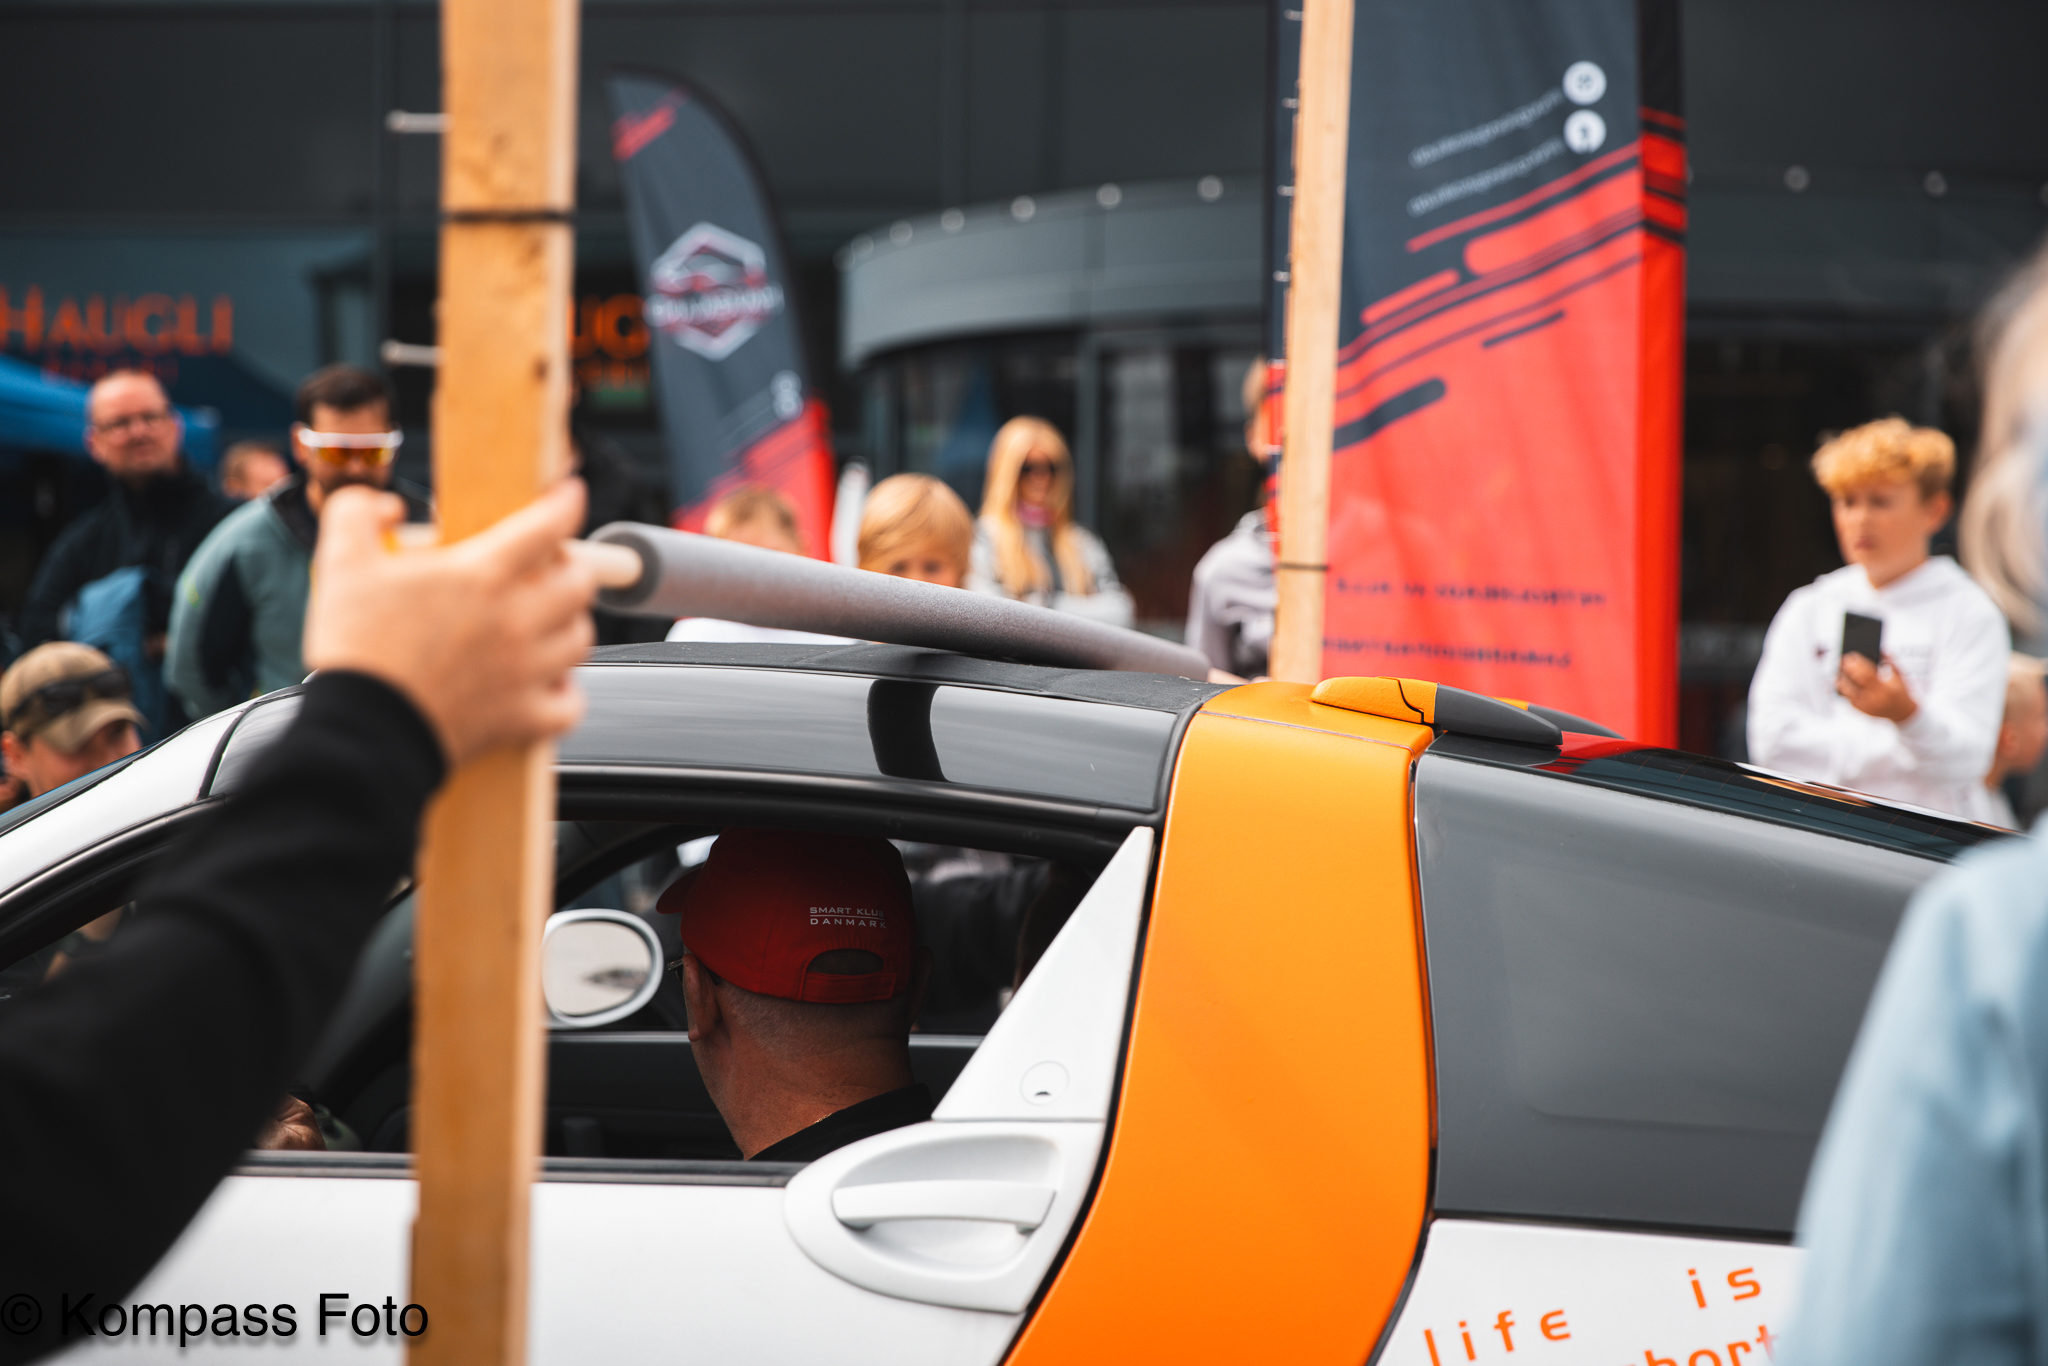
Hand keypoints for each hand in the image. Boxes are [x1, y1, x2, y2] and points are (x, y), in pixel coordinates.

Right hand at [302, 482, 596, 765]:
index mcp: (481, 576)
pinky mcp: (523, 718)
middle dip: (571, 568)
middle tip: (549, 567)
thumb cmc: (356, 649)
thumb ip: (357, 513)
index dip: (566, 501)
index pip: (548, 525)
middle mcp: (517, 621)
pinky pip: (571, 704)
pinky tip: (546, 682)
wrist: (361, 731)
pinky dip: (566, 692)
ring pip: (581, 639)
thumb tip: (388, 507)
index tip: (568, 494)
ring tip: (544, 621)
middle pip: (580, 584)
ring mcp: (526, 672)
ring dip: (569, 624)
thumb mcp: (340, 561)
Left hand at [1838, 652, 1918, 723]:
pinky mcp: (1859, 710)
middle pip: (1854, 683)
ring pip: (1846, 691)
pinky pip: (1847, 697)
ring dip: (1841, 679)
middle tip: (1841, 660)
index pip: (1868, 675)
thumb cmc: (1900, 691)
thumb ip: (1890, 662)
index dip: (1858, 664)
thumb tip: (1880, 648)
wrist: (1902, 712)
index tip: (1851, 655)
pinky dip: (1844, 688)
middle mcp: (1874, 699)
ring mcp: (1865, 706)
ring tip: (1839, 670)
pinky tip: (1842, 680)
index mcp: (1886, 690)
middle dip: (1846, 670)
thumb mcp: (1899, 676)